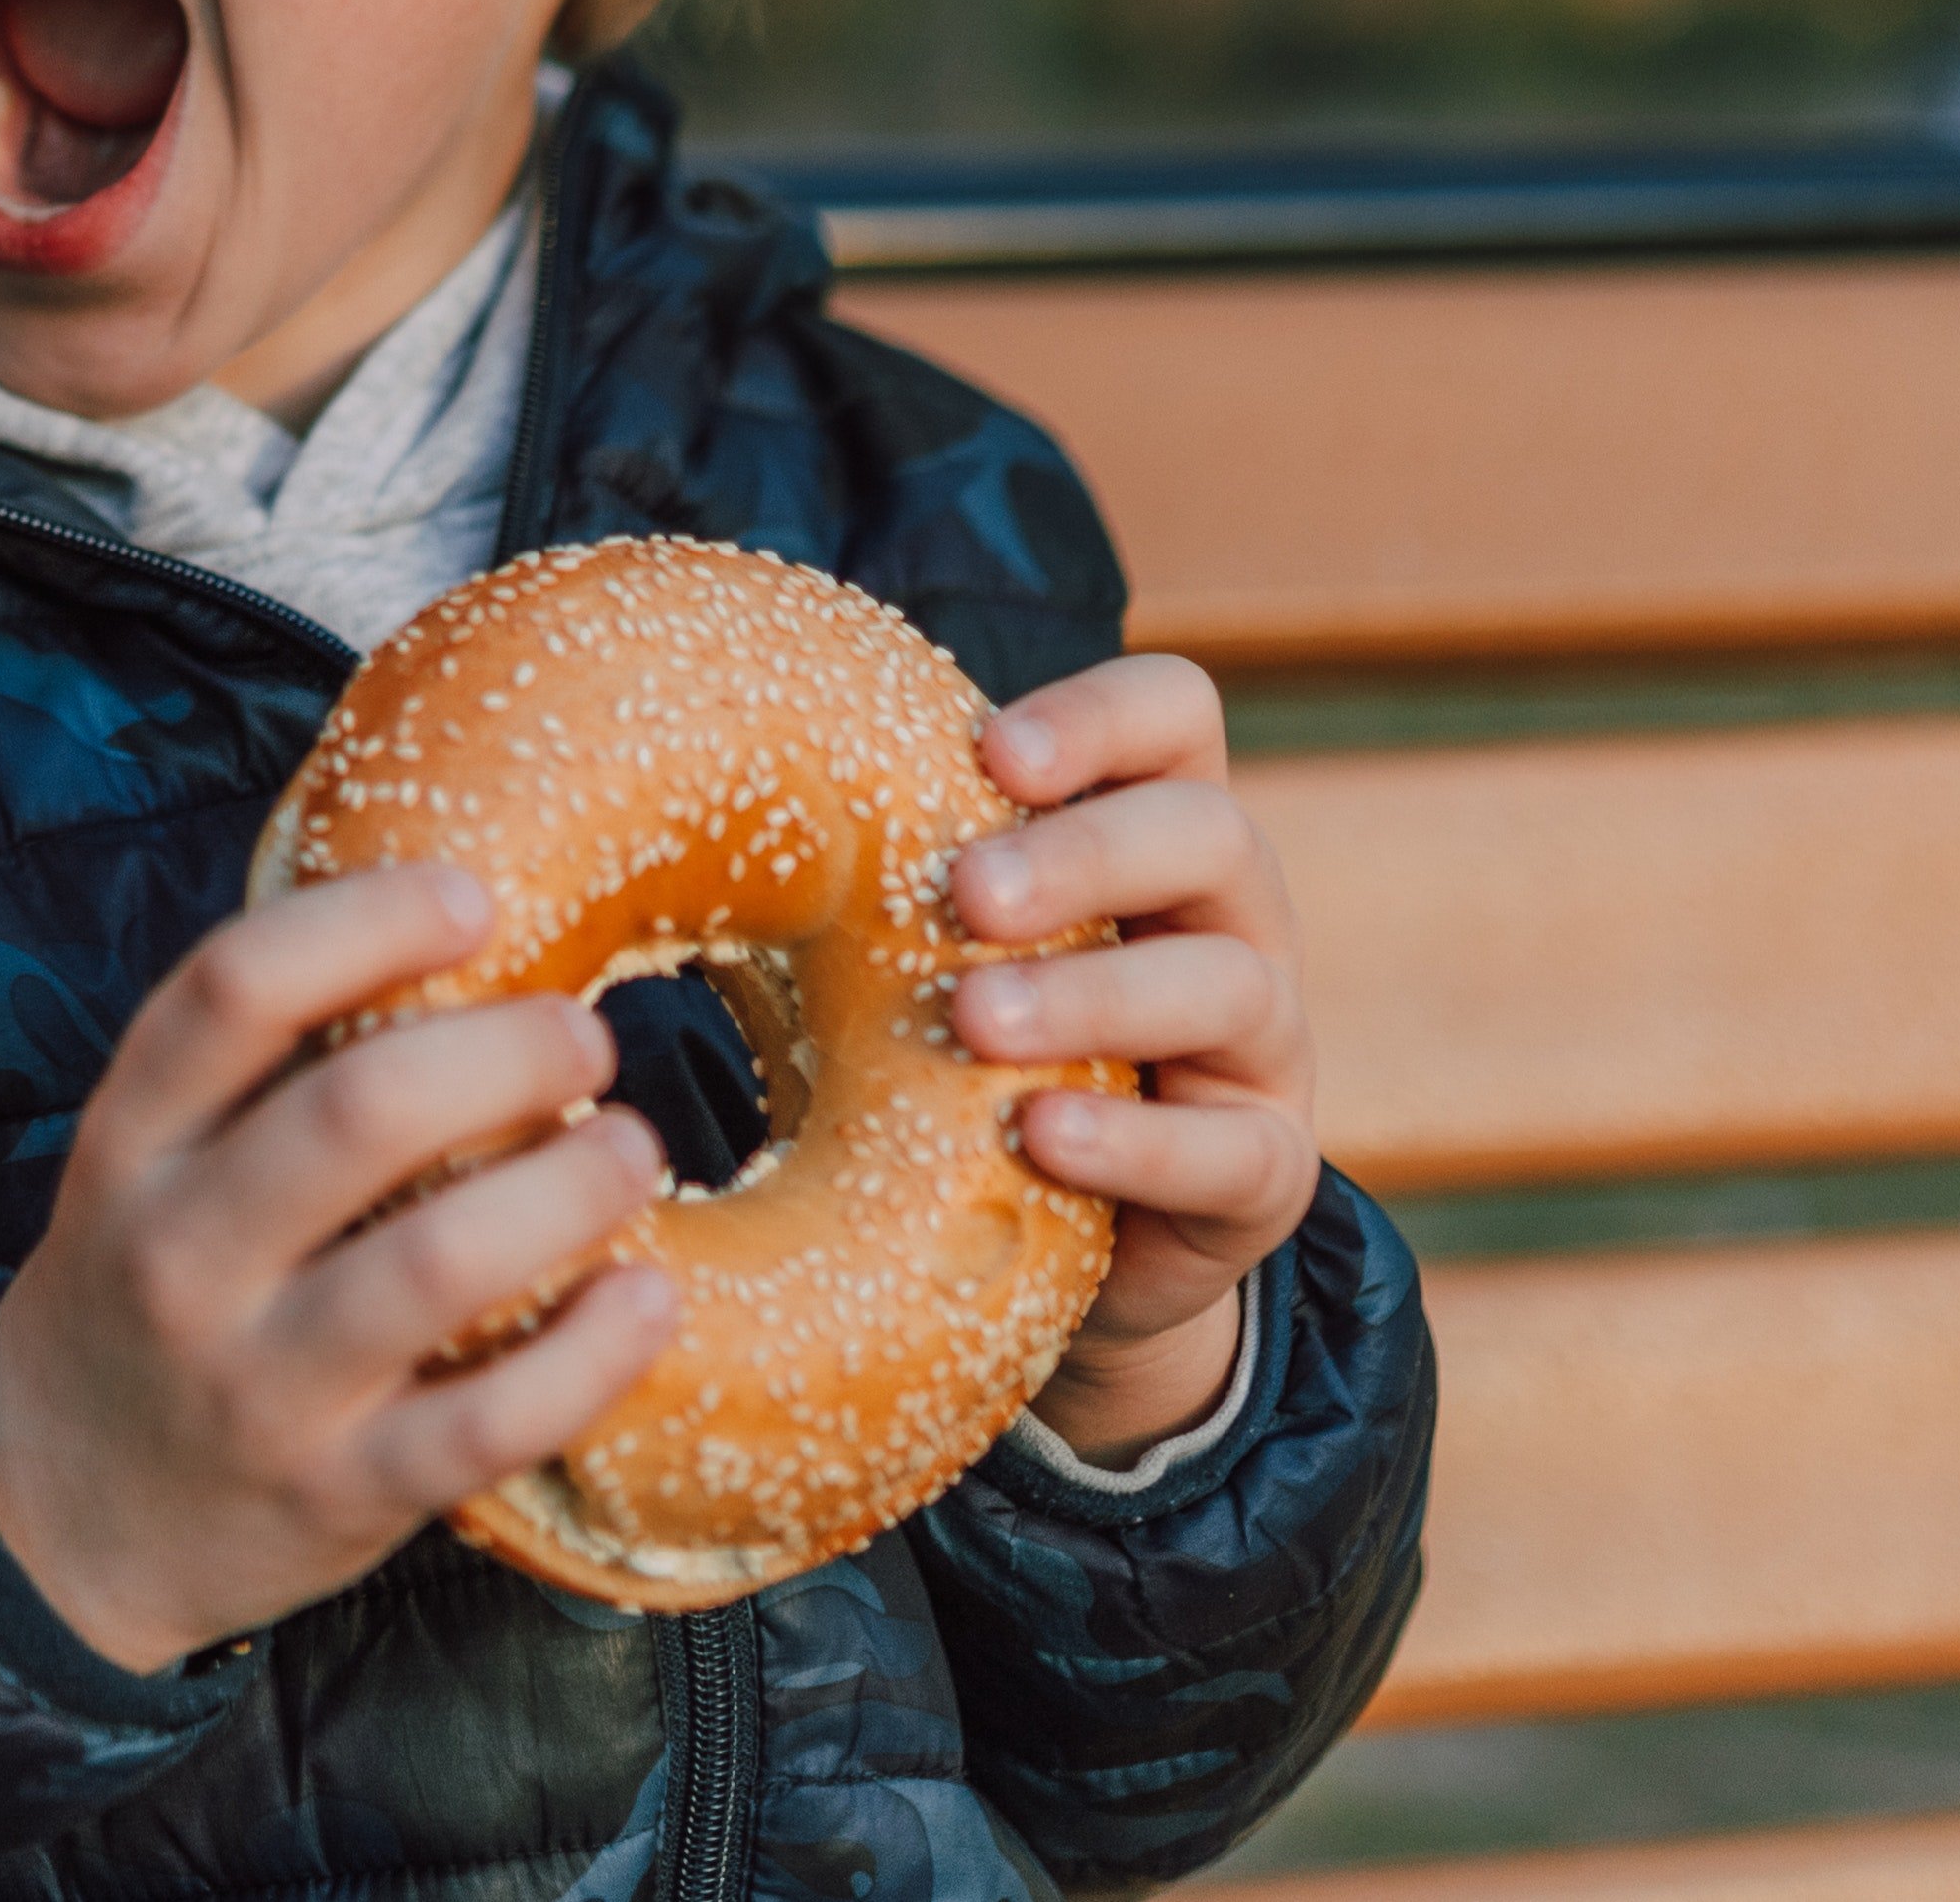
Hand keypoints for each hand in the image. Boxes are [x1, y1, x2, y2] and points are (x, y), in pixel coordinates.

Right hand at [0, 870, 677, 1676]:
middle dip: (507, 1052)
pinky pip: (483, 1426)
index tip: (474, 897)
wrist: (64, 1515)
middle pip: (357, 1113)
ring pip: (433, 1266)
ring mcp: (257, 1385)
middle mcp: (181, 1256)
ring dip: (567, 1189)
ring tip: (633, 1151)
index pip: (235, 989)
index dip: (369, 921)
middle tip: (585, 1036)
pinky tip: (649, 1298)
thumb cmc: (150, 1290)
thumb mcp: (147, 1160)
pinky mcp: (335, 1494)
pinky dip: (589, 1358)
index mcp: (132, 1142)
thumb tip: (455, 924)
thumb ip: (257, 1065)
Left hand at [947, 655, 1316, 1463]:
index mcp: (1151, 828)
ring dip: (1096, 996)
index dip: (1099, 716)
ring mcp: (1263, 1045)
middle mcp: (1229, 917)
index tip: (991, 752)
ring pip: (1228, 986)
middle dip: (1084, 855)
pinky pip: (1234, 1150)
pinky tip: (1042, 1136)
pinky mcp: (1265, 1170)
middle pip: (1208, 834)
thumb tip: (694, 798)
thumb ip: (877, 873)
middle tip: (967, 894)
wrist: (1068, 1246)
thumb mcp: (933, 945)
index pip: (1175, 714)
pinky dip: (1137, 1144)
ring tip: (975, 1021)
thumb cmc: (974, 1051)